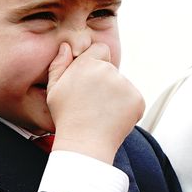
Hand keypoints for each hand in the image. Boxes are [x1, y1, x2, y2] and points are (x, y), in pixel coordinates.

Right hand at [46, 42, 143, 163]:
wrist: (85, 145)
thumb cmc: (66, 118)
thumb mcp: (53, 90)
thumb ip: (58, 64)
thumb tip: (66, 47)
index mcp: (87, 64)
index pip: (100, 49)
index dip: (96, 62)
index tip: (90, 78)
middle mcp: (108, 70)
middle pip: (111, 69)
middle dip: (104, 82)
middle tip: (92, 103)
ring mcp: (125, 85)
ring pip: (122, 85)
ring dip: (115, 96)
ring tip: (101, 114)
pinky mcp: (137, 99)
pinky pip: (133, 99)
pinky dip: (127, 108)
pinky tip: (112, 119)